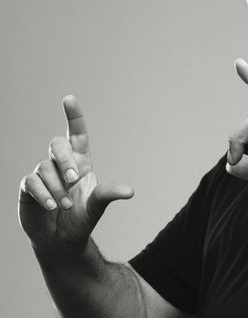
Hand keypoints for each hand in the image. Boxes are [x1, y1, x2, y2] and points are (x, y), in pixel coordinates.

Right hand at [18, 96, 133, 252]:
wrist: (63, 240)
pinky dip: (44, 194)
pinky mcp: (28, 188)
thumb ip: (109, 194)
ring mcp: (43, 175)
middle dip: (64, 159)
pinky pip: (31, 182)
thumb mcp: (97, 205)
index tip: (69, 98)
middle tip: (74, 179)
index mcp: (80, 162)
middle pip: (57, 144)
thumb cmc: (83, 218)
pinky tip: (52, 206)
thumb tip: (129, 191)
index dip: (73, 116)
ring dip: (57, 188)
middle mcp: (60, 164)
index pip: (76, 133)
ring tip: (65, 206)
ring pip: (45, 167)